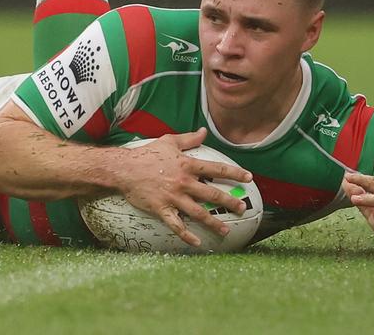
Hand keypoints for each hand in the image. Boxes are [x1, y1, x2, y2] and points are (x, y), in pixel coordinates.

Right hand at [116, 128, 252, 246]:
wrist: (124, 169)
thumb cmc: (146, 154)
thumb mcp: (169, 141)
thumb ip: (189, 138)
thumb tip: (204, 131)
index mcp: (187, 165)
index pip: (216, 169)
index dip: (234, 173)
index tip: (249, 177)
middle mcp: (183, 182)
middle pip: (212, 193)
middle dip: (230, 201)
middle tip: (242, 208)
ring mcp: (173, 197)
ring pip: (198, 212)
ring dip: (214, 222)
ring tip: (226, 230)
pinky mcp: (162, 209)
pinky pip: (177, 225)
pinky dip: (187, 236)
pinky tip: (197, 243)